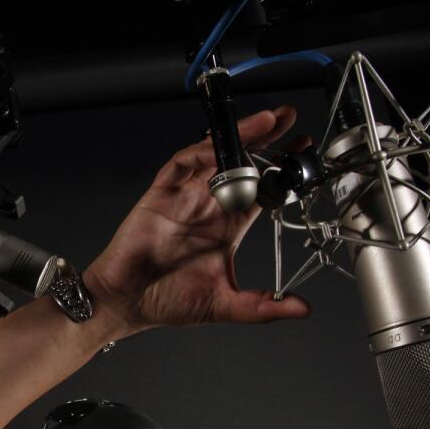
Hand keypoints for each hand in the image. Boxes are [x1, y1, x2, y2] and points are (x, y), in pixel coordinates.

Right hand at [84, 105, 312, 334]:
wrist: (125, 303)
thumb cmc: (165, 301)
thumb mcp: (226, 305)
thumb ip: (263, 306)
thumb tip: (301, 309)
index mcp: (227, 227)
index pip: (262, 190)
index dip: (283, 172)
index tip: (304, 154)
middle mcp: (209, 207)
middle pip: (243, 165)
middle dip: (267, 141)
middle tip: (290, 119)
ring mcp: (185, 198)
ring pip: (215, 157)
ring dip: (240, 138)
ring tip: (267, 122)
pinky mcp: (161, 194)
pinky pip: (182, 164)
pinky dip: (200, 152)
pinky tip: (219, 145)